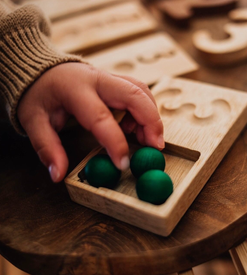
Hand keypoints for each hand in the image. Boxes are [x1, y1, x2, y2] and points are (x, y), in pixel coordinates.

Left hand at [17, 63, 163, 181]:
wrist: (44, 69)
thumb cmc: (39, 94)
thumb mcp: (33, 121)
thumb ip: (47, 148)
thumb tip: (58, 175)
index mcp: (75, 89)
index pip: (100, 116)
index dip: (115, 142)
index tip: (124, 164)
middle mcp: (97, 79)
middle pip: (134, 94)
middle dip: (151, 122)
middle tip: (154, 148)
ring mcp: (109, 77)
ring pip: (141, 91)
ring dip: (150, 116)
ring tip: (145, 140)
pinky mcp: (116, 80)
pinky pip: (139, 92)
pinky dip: (145, 110)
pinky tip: (133, 127)